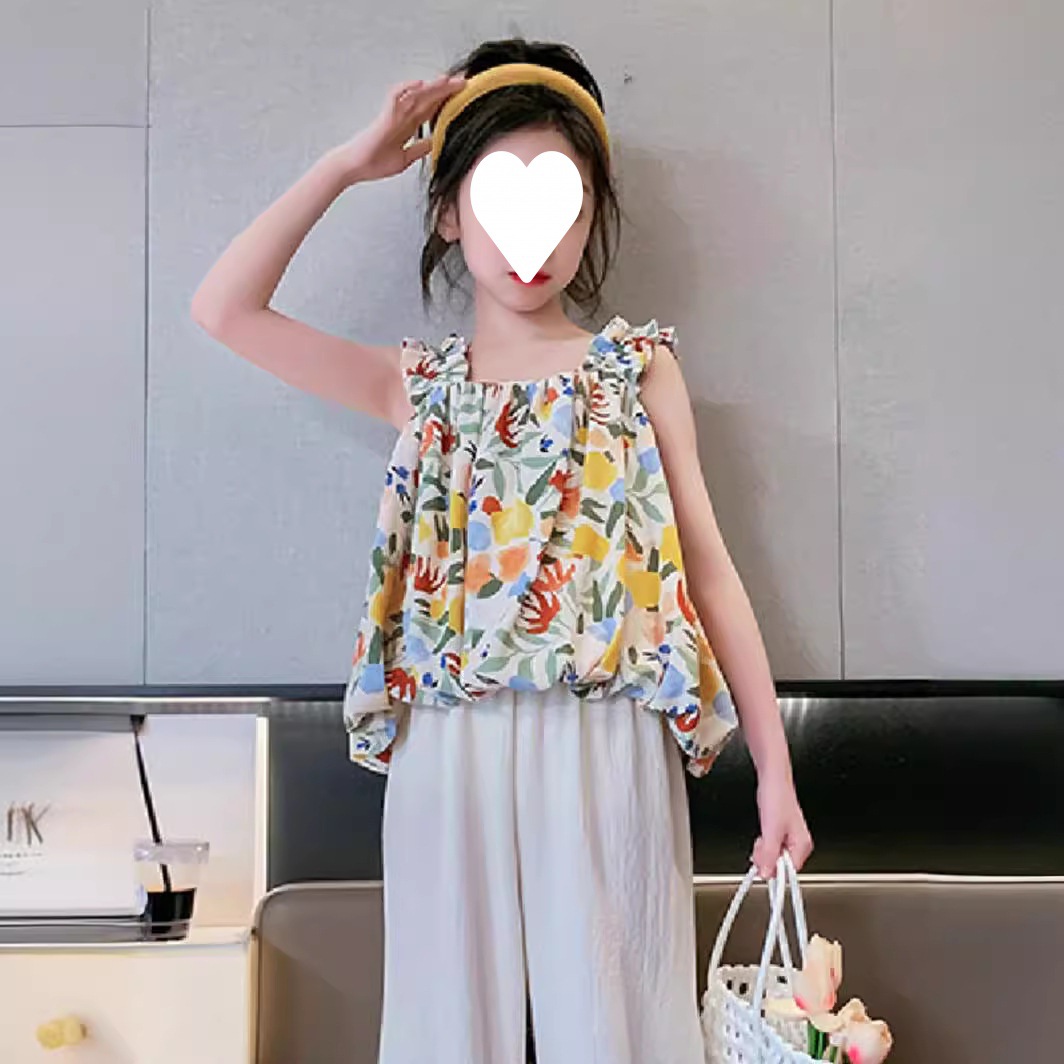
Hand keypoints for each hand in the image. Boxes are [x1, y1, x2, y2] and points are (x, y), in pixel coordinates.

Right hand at [328, 73, 467, 184]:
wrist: (356, 168)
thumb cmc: (375, 163)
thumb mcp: (405, 158)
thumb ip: (420, 148)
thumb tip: (436, 143)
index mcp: (409, 127)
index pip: (432, 110)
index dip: (448, 101)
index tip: (465, 96)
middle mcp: (403, 117)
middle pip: (428, 99)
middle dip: (446, 90)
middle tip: (465, 81)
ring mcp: (394, 115)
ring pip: (416, 95)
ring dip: (432, 86)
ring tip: (449, 79)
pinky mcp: (384, 117)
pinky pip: (396, 97)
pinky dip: (407, 88)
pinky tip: (420, 84)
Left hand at [753, 768, 812, 878]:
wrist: (772, 778)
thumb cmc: (776, 798)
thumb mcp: (770, 830)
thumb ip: (768, 854)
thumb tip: (766, 874)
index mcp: (802, 845)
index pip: (789, 872)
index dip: (773, 869)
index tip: (761, 862)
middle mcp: (799, 843)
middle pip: (781, 865)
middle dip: (766, 858)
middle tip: (759, 846)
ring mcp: (790, 838)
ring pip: (774, 856)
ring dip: (763, 851)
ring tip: (760, 838)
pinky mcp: (781, 832)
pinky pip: (771, 846)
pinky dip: (763, 844)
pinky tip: (761, 836)